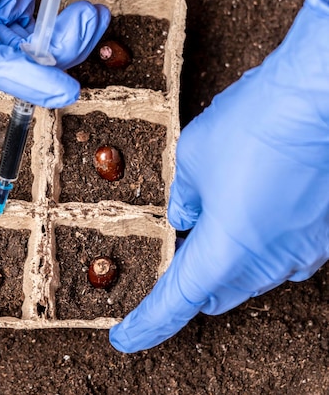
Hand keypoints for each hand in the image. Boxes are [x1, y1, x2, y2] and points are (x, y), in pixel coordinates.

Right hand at [0, 0, 109, 107]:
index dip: (26, 80)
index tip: (65, 90)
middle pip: (12, 56)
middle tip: (91, 22)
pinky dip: (59, 21)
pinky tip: (82, 9)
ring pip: (27, 44)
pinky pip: (33, 23)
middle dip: (59, 50)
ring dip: (66, 37)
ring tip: (95, 15)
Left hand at [110, 0, 328, 352]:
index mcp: (227, 250)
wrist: (321, 97)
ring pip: (254, 276)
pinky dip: (260, 246)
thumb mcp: (193, 158)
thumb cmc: (255, 124)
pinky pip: (285, 254)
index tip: (124, 337)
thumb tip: (187, 217)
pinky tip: (251, 219)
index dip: (148, 321)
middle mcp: (270, 260)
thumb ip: (186, 199)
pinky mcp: (326, 232)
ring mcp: (305, 249)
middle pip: (219, 293)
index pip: (176, 300)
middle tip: (171, 276)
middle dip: (193, 290)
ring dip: (228, 266)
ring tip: (210, 239)